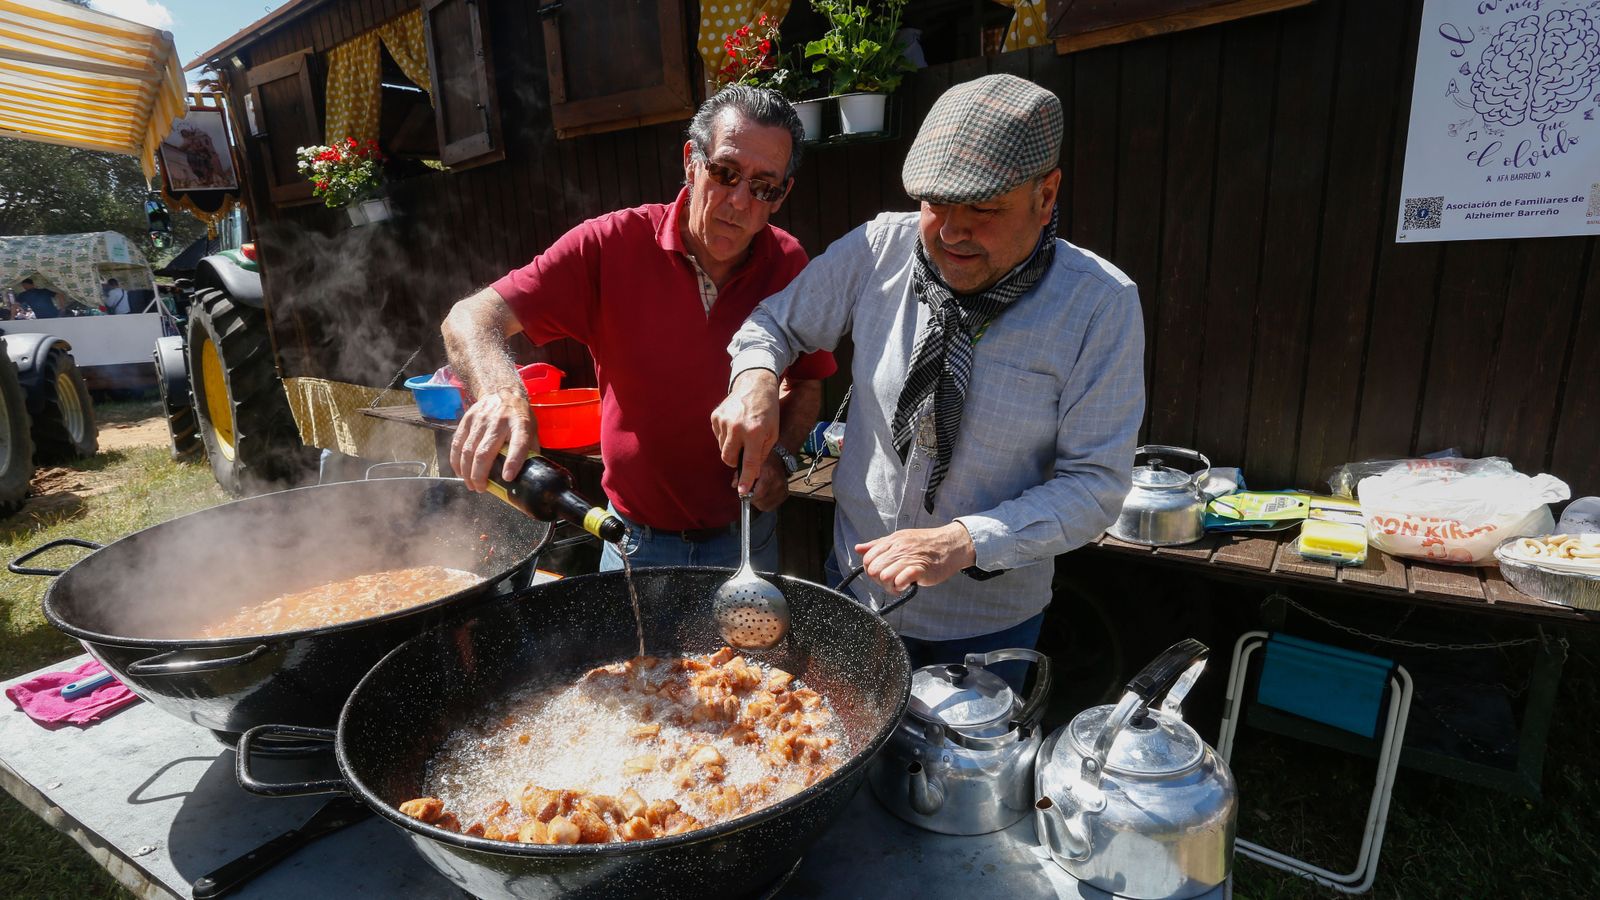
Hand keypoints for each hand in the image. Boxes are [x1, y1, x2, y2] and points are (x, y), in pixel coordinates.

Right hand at [450, 387, 536, 490]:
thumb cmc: (519, 417)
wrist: (502, 391)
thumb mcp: (532, 430)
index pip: (518, 444)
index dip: (513, 462)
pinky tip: (460, 472)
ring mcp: (480, 420)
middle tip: (481, 488)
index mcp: (520, 424)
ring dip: (467, 472)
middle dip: (480, 475)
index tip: (507, 478)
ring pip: (468, 450)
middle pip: (485, 452)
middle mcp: (499, 422)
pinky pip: (457, 443)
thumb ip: (530, 451)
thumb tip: (528, 477)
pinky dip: (456, 461)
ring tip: (471, 485)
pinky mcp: (467, 419)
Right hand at [711, 368, 780, 493]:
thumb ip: (762, 455)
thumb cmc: (767, 411)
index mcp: (755, 432)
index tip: (743, 492)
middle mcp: (738, 427)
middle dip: (734, 461)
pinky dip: (726, 436)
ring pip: (722, 448)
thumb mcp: (772, 433)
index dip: (746, 479)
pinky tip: (735, 425)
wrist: (755, 384)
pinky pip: (718, 437)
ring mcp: (724, 421)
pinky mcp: (715, 416)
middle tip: (744, 452)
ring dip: (732, 447)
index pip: (749, 462)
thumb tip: (752, 474)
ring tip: (742, 432)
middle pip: (728, 458)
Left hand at [741, 453, 790, 511]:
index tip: (743, 494)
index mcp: (769, 473)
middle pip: (761, 500)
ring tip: (756, 494)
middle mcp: (778, 482)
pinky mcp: (785, 495)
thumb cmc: (764, 462)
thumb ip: (741, 474)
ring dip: (758, 502)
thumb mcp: (751, 464)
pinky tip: (763, 496)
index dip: (749, 496)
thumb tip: (734, 485)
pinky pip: (772, 506)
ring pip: (766, 505)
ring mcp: (782, 489)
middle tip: (749, 494)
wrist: (780, 461)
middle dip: (752, 499)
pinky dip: (765, 503)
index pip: (759, 492)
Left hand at [855, 523, 976, 593]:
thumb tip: (859, 548)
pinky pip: (900, 580)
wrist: (952, 544)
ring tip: (900, 584)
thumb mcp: (900, 538)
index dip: (871, 570)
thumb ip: (878, 545)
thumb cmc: (926, 544)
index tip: (882, 573)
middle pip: (873, 570)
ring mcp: (909, 558)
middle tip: (892, 581)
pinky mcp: (921, 569)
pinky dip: (901, 587)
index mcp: (892, 540)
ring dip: (890, 586)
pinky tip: (907, 585)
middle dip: (879, 581)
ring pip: (884, 577)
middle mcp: (898, 548)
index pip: (867, 559)